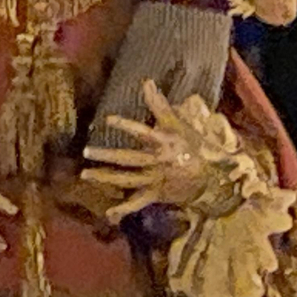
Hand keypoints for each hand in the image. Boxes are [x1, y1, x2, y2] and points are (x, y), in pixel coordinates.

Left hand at [81, 81, 221, 222]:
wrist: (211, 177)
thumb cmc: (193, 147)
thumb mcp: (178, 125)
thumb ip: (159, 105)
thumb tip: (147, 82)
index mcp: (163, 143)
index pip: (142, 133)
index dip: (126, 126)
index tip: (108, 120)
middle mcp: (157, 162)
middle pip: (127, 159)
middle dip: (106, 156)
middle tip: (86, 152)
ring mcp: (155, 180)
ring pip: (126, 179)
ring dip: (105, 178)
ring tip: (85, 175)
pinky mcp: (155, 194)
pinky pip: (137, 202)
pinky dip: (124, 209)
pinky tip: (109, 214)